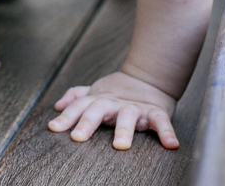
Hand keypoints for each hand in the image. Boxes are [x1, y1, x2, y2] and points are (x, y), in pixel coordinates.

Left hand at [48, 70, 177, 149]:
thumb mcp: (95, 93)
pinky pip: (161, 121)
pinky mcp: (155, 111)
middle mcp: (114, 103)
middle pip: (98, 110)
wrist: (149, 79)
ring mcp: (135, 107)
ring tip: (120, 145)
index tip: (54, 128)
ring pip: (128, 116)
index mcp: (99, 100)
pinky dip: (167, 132)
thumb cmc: (117, 93)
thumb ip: (76, 98)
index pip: (79, 107)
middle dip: (87, 122)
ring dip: (124, 130)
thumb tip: (57, 105)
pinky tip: (171, 144)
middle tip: (78, 137)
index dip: (66, 116)